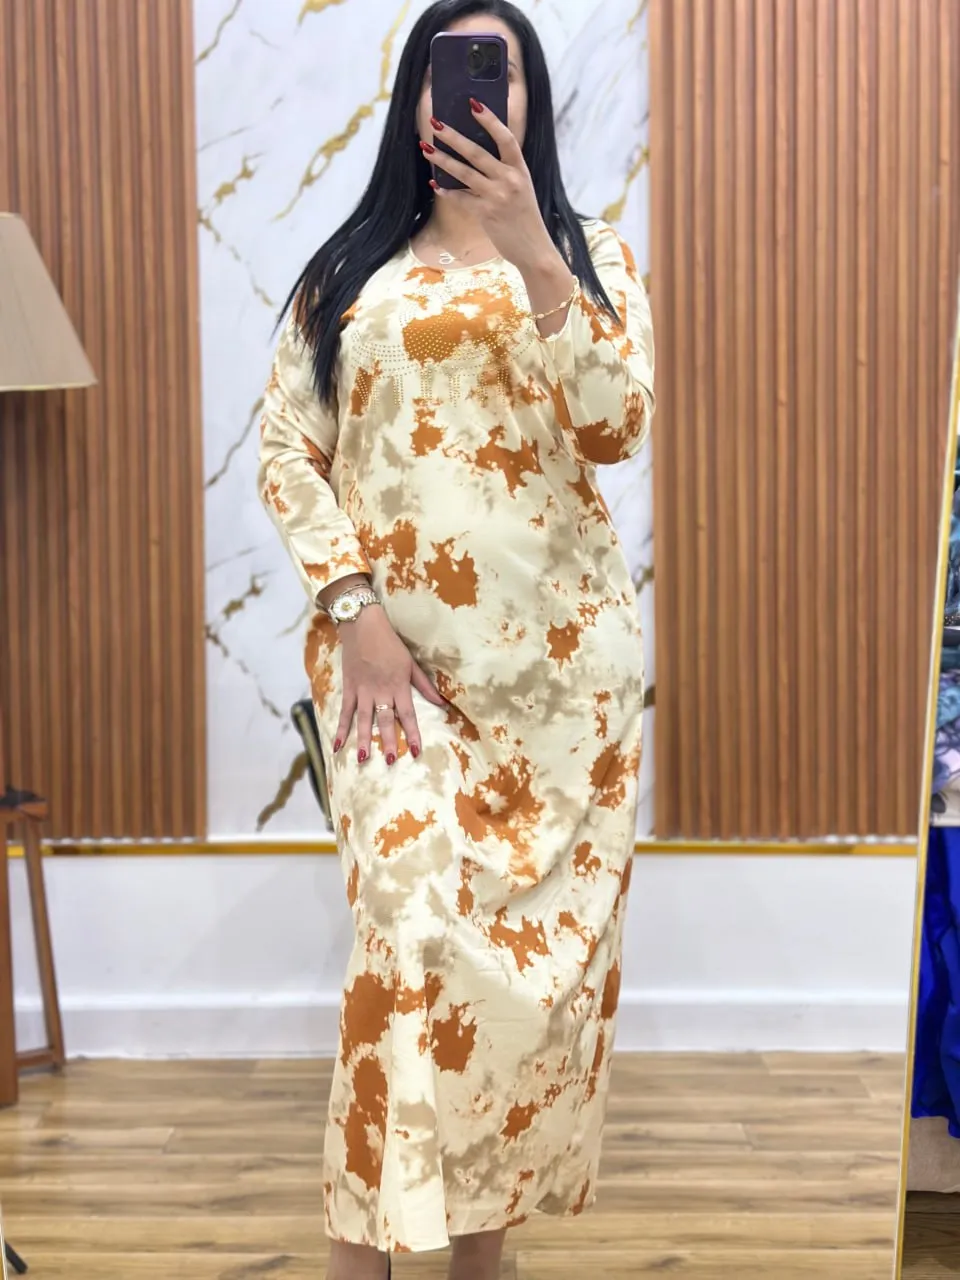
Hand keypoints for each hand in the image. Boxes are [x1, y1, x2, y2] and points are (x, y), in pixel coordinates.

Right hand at [333, 606, 445, 764]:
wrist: (363, 626)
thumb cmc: (390, 644)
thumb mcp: (411, 663)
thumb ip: (424, 685)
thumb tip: (441, 703)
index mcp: (398, 686)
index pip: (407, 714)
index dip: (411, 733)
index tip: (414, 750)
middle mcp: (380, 691)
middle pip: (385, 720)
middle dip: (388, 741)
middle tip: (390, 760)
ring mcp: (362, 691)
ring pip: (363, 719)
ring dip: (363, 739)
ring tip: (363, 758)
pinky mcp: (349, 688)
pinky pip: (344, 711)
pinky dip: (341, 728)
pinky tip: (337, 745)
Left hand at [424, 101, 555, 272]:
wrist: (533, 249)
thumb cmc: (525, 218)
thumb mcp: (521, 188)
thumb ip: (504, 171)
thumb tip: (476, 154)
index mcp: (520, 169)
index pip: (505, 137)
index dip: (489, 119)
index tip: (473, 104)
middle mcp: (509, 180)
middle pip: (476, 152)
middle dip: (453, 136)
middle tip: (435, 123)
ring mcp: (497, 197)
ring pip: (463, 172)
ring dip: (442, 159)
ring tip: (426, 148)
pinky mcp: (485, 214)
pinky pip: (460, 198)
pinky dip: (446, 191)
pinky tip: (434, 183)